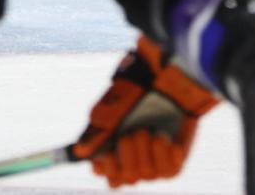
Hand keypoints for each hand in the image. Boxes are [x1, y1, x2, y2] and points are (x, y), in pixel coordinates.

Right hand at [72, 36, 217, 187]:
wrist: (172, 78)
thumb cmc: (138, 87)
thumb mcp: (114, 107)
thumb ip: (98, 131)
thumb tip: (79, 152)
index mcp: (111, 141)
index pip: (104, 172)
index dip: (105, 168)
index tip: (108, 153)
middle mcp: (132, 153)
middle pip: (126, 177)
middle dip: (128, 155)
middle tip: (132, 133)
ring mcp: (154, 157)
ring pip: (147, 174)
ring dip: (147, 151)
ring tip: (150, 130)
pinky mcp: (175, 158)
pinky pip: (169, 172)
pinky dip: (165, 155)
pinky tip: (164, 138)